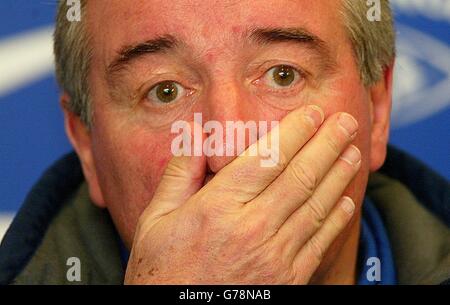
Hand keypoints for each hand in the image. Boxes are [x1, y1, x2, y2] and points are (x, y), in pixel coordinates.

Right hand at [124, 105, 360, 283]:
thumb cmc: (164, 270)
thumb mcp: (156, 219)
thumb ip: (179, 174)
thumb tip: (195, 133)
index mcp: (218, 207)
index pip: (267, 158)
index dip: (295, 132)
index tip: (312, 114)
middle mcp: (252, 228)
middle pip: (300, 176)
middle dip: (327, 144)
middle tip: (345, 122)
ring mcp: (274, 256)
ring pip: (316, 206)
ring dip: (338, 176)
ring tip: (353, 153)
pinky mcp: (287, 279)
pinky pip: (319, 242)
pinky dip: (336, 219)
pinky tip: (346, 200)